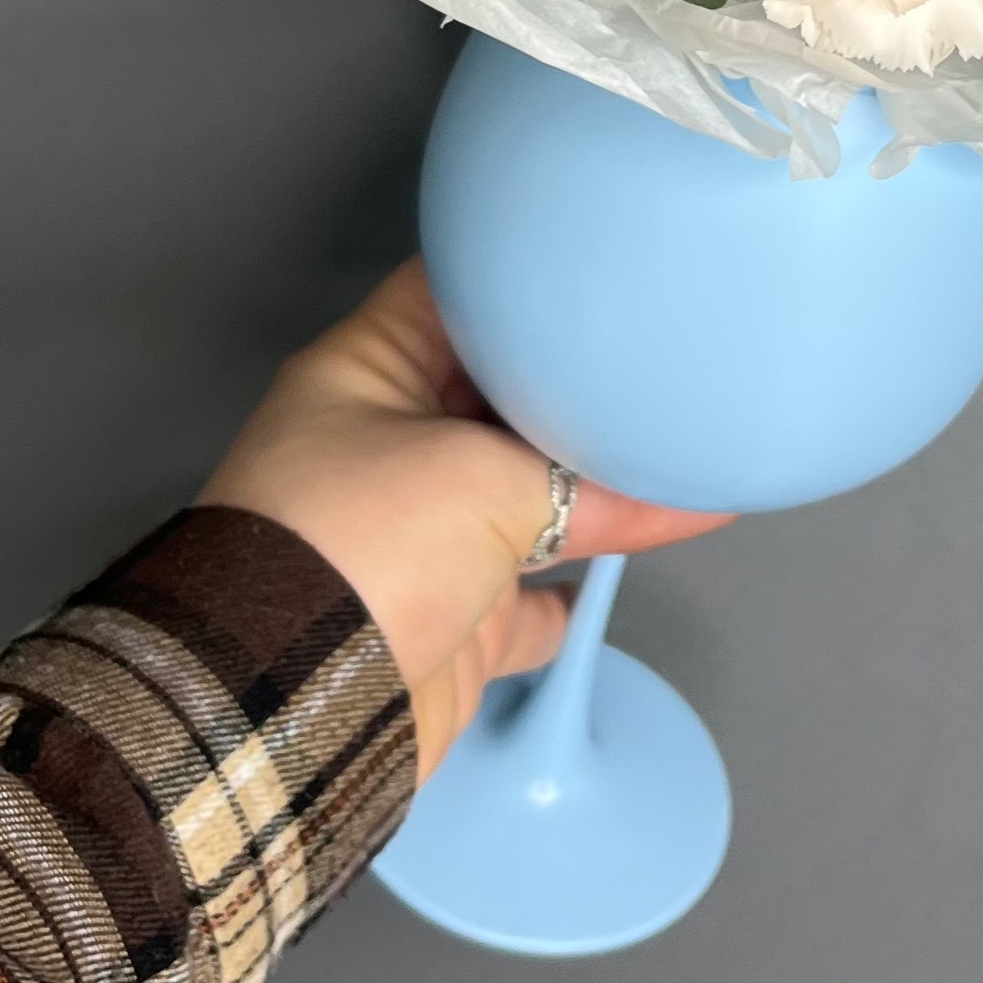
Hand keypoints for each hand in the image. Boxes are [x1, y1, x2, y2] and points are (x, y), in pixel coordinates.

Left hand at [200, 257, 729, 778]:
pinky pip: (533, 593)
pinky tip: (651, 550)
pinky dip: (582, 584)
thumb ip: (584, 478)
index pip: (456, 293)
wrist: (299, 709)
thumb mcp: (482, 479)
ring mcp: (420, 532)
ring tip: (683, 448)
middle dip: (578, 386)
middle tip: (668, 357)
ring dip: (593, 484)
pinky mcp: (449, 614)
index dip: (527, 277)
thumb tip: (679, 486)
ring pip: (524, 491)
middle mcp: (391, 443)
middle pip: (501, 394)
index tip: (608, 273)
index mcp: (368, 371)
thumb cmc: (363, 547)